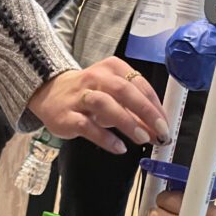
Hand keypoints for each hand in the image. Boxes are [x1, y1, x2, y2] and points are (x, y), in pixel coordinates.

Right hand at [26, 57, 169, 154]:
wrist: (49, 94)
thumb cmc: (88, 94)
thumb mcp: (114, 97)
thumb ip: (136, 112)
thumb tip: (158, 130)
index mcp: (112, 68)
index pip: (139, 84)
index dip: (155, 105)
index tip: (166, 123)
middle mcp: (96, 78)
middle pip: (124, 91)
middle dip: (146, 111)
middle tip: (160, 131)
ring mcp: (80, 96)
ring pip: (105, 104)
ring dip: (127, 122)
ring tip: (143, 139)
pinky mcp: (67, 115)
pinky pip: (87, 126)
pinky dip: (105, 138)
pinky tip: (119, 147)